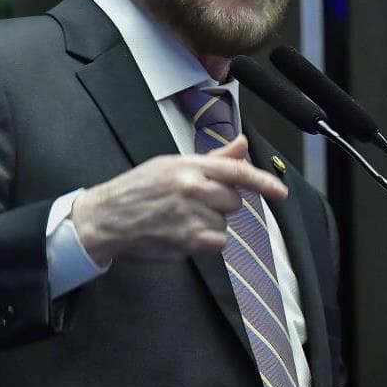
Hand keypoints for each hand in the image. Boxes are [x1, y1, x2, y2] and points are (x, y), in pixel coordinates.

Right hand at [71, 134, 286, 264]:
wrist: (105, 218)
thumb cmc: (138, 188)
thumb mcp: (172, 164)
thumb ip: (213, 158)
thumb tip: (242, 143)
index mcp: (189, 166)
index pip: (236, 171)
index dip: (263, 182)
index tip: (280, 192)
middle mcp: (192, 189)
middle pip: (234, 201)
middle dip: (222, 203)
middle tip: (197, 201)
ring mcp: (189, 217)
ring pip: (225, 224)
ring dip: (211, 222)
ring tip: (183, 217)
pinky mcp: (185, 242)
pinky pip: (217, 243)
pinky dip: (207, 241)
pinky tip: (184, 232)